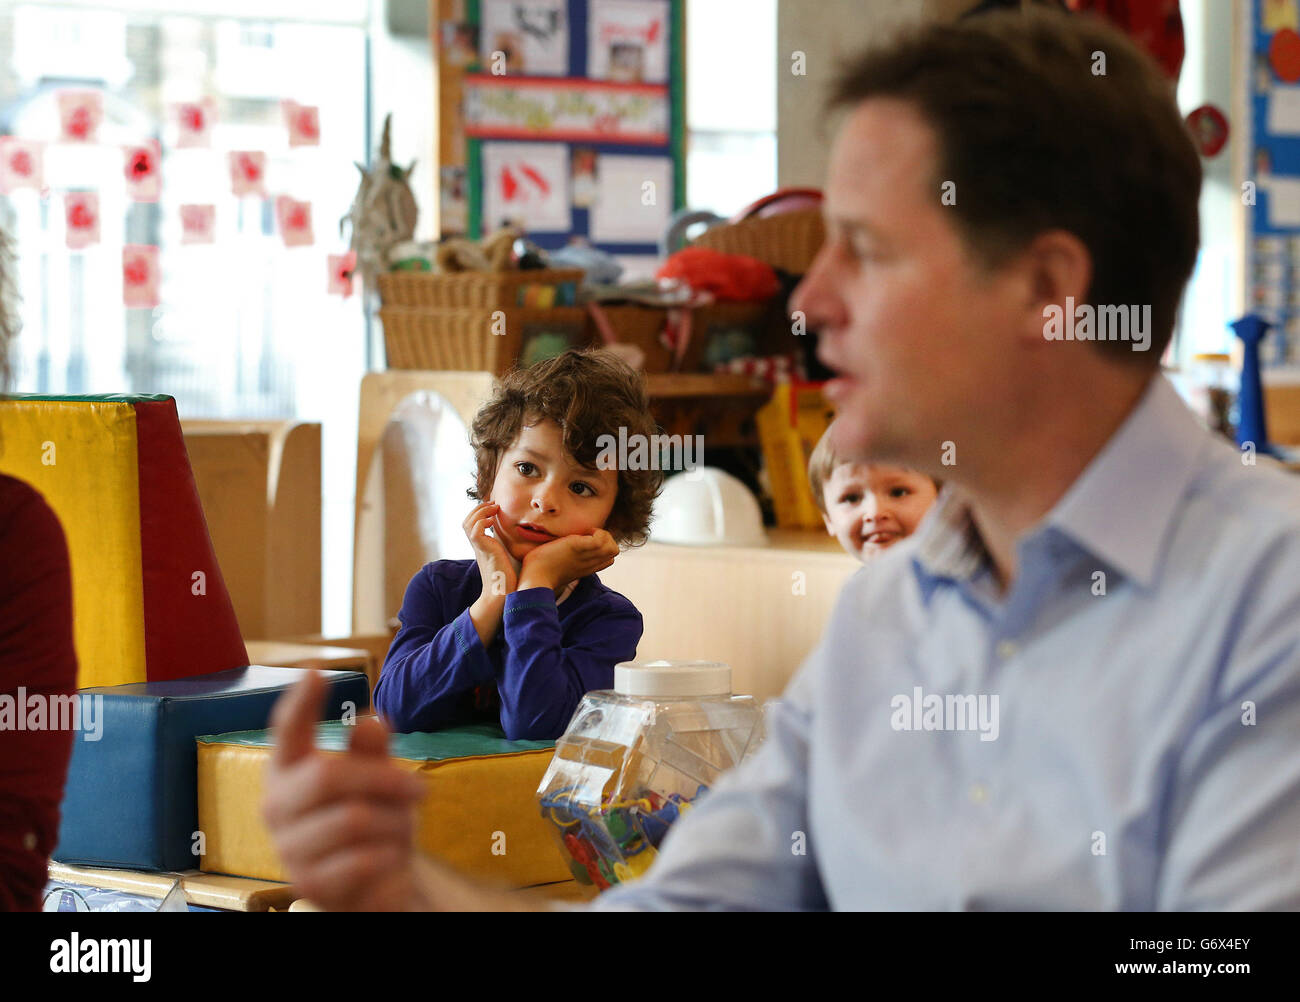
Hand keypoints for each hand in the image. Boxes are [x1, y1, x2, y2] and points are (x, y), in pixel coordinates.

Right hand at [262, 671, 427, 910]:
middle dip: (383, 779)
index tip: (316, 670)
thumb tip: (372, 720)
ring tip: (405, 827)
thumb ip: (372, 752)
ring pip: (352, 820)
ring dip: (393, 822)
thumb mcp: (379, 779)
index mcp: (288, 769)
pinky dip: (389, 854)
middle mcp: (276, 805)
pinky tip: (393, 855)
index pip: (287, 731)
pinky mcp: (308, 885)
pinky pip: (360, 860)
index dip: (300, 702)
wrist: (376, 884)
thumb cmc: (373, 819)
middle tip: (421, 787)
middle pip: (327, 776)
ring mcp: (288, 848)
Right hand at [463, 500, 516, 598]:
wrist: (502, 593)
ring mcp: (479, 548)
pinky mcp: (484, 551)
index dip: (479, 512)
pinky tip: (493, 522)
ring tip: (494, 508)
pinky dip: (482, 522)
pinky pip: (475, 531)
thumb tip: (516, 538)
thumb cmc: (507, 578)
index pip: (472, 524)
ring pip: (469, 523)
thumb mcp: (505, 557)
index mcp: (481, 546)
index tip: (493, 507)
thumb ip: (505, 547)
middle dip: (479, 508)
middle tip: (493, 503)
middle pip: (467, 521)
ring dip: (481, 511)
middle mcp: (477, 546)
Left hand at [518, 528, 618, 592]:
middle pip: (614, 553)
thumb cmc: (539, 574)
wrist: (535, 579)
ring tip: (588, 533)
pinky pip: (601, 539)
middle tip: (589, 535)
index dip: (603, 547)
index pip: (607, 560)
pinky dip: (597, 532)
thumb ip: (564, 561)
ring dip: (604, 535)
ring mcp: (585, 556)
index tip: (588, 542)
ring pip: (613, 547)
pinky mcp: (578, 547)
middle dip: (607, 539)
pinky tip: (584, 532)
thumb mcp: (557, 567)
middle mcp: (589, 564)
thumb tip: (557, 551)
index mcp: (584, 569)